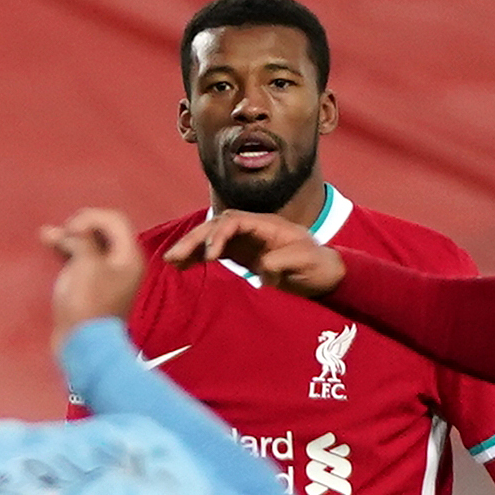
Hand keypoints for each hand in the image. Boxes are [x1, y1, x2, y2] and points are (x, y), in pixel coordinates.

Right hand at [41, 206, 147, 338]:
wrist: (83, 344)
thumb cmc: (87, 302)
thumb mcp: (86, 264)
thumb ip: (83, 240)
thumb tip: (75, 232)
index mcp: (129, 256)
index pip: (114, 220)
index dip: (91, 217)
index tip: (72, 230)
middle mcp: (122, 263)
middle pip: (102, 232)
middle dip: (79, 226)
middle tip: (61, 232)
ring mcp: (106, 276)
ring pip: (89, 246)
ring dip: (69, 238)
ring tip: (46, 234)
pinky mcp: (91, 287)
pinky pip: (81, 261)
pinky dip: (67, 253)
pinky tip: (50, 244)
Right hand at [161, 208, 345, 298]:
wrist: (323, 274)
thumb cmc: (317, 265)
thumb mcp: (306, 262)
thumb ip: (285, 261)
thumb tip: (263, 268)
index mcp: (266, 224)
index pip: (234, 221)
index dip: (219, 235)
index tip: (211, 257)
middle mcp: (252, 228)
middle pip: (216, 226)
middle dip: (195, 240)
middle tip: (174, 257)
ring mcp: (245, 241)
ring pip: (211, 237)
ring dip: (191, 247)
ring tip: (170, 261)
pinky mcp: (241, 255)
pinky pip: (214, 252)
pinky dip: (198, 257)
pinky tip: (181, 266)